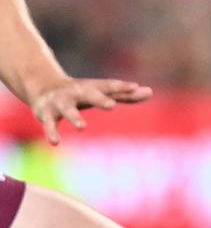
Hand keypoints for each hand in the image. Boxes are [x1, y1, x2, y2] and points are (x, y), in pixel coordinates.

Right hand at [30, 78, 152, 144]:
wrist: (43, 86)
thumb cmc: (82, 92)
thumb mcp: (102, 92)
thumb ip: (125, 95)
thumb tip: (150, 92)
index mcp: (93, 87)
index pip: (109, 86)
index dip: (122, 87)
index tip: (135, 87)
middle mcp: (77, 92)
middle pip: (90, 94)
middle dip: (100, 99)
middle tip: (112, 105)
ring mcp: (61, 102)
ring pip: (67, 109)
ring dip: (74, 117)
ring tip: (82, 127)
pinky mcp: (46, 113)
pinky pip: (49, 124)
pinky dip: (51, 132)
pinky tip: (56, 142)